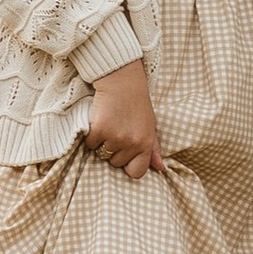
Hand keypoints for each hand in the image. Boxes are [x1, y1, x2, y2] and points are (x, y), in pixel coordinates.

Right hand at [86, 58, 164, 178]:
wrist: (122, 81)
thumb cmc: (137, 104)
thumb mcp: (150, 125)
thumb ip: (154, 149)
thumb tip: (161, 168)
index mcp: (147, 143)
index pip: (137, 173)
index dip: (129, 164)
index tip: (126, 153)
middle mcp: (132, 143)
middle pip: (116, 163)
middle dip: (115, 150)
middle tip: (118, 130)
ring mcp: (115, 137)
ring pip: (102, 154)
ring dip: (103, 142)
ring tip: (110, 124)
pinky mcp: (99, 130)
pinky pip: (91, 144)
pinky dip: (92, 135)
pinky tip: (100, 120)